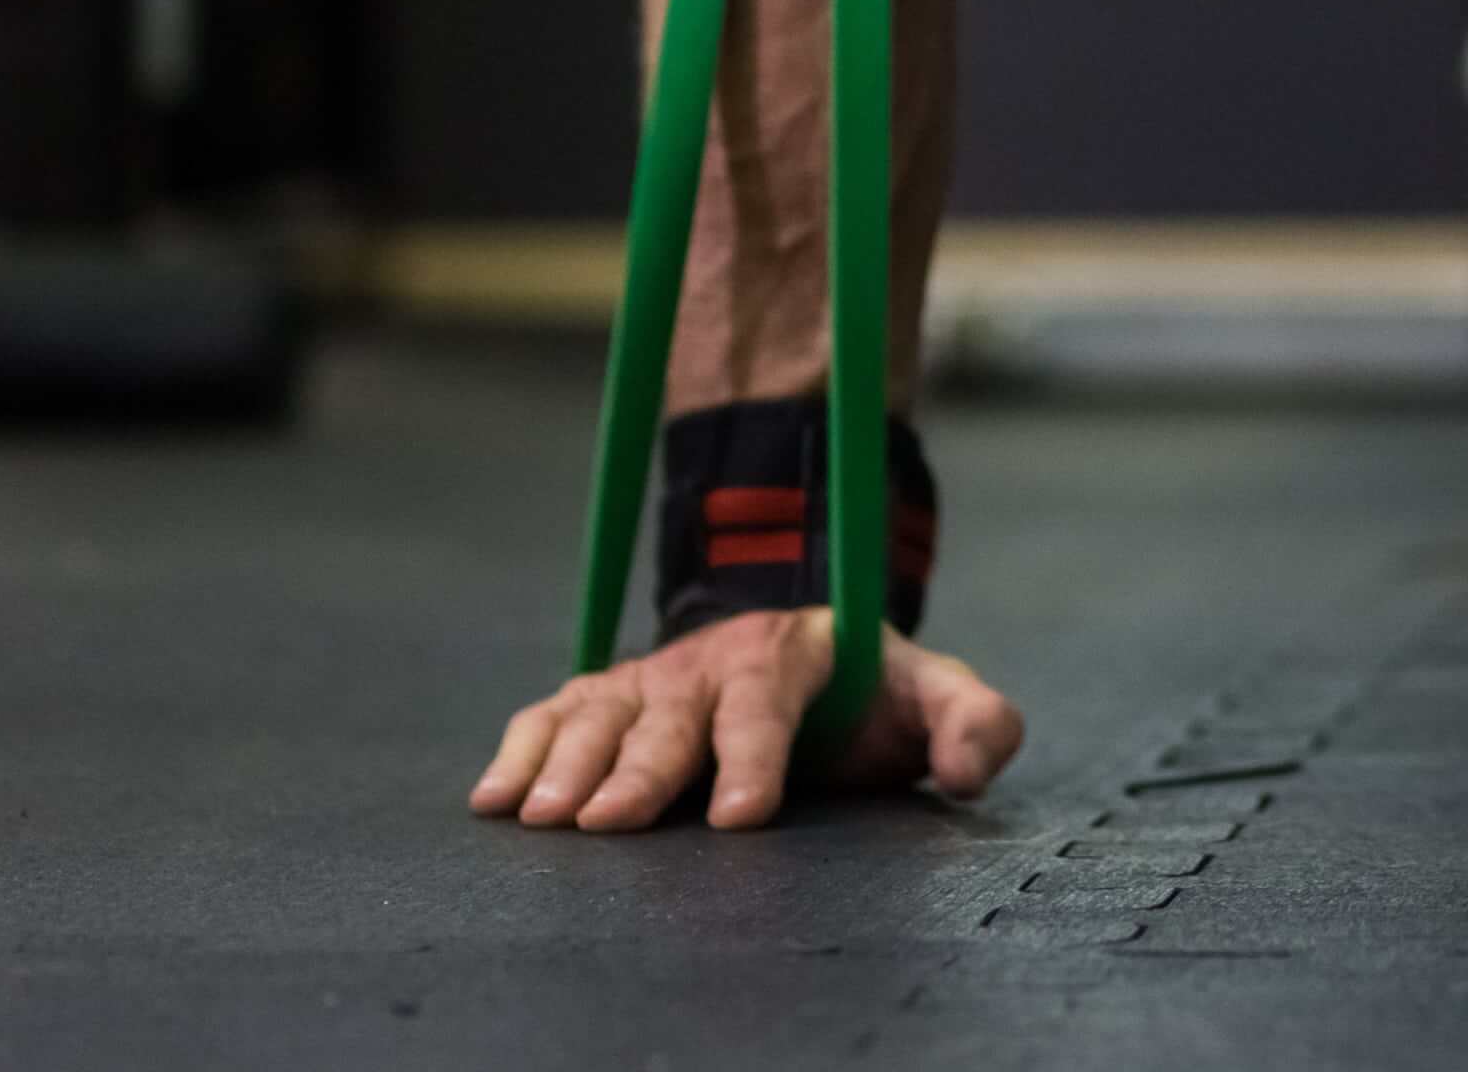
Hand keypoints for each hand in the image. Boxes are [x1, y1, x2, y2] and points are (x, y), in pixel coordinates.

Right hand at [470, 611, 1023, 832]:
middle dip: (640, 769)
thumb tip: (969, 771)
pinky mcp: (606, 699)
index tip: (739, 816)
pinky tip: (493, 798)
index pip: (768, 701)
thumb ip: (974, 723)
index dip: (753, 755)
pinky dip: (519, 750)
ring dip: (568, 764)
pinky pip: (552, 715)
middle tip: (611, 823)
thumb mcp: (935, 694)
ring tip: (540, 816)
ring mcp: (651, 679)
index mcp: (794, 655)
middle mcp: (710, 663)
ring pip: (600, 714)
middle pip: (671, 715)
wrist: (806, 643)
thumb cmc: (871, 693)